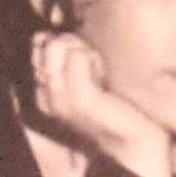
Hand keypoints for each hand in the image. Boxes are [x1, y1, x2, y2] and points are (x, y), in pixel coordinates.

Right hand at [31, 32, 172, 176]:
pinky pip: (78, 55)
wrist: (135, 142)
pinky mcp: (78, 98)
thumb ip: (68, 56)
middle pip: (47, 43)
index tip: (89, 66)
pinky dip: (94, 59)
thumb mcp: (88, 76)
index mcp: (45, 91)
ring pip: (59, 45)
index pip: (40, 45)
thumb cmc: (116, 106)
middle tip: (96, 69)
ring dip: (86, 52)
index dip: (70, 45)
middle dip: (75, 45)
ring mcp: (59, 98)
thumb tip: (45, 34)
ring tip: (99, 74)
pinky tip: (103, 78)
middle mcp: (45, 96)